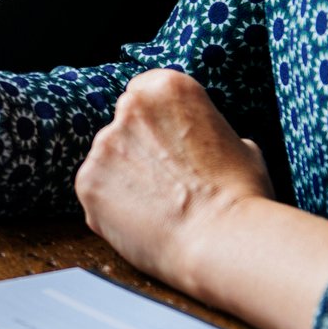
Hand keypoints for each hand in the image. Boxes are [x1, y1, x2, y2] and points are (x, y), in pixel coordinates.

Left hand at [73, 70, 275, 292]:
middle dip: (138, 149)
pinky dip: (111, 206)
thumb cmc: (240, 196)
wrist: (220, 239)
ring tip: (156, 208)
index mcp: (169, 89)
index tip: (166, 143)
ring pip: (107, 159)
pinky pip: (96, 191)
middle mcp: (131, 107)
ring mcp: (104, 144)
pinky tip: (140, 221)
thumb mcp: (240, 147)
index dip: (155, 122)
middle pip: (124, 125)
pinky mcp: (86, 181)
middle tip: (164, 181)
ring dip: (123, 178)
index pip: (145, 91)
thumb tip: (206, 145)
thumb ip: (210, 134)